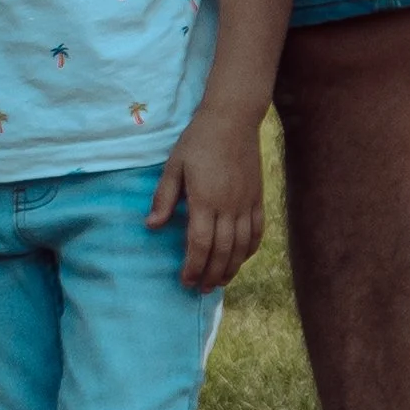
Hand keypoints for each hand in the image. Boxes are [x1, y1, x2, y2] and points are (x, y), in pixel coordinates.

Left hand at [149, 109, 265, 290]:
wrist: (233, 119)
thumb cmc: (198, 141)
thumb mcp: (174, 165)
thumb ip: (164, 197)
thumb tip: (152, 226)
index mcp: (205, 200)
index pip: (199, 244)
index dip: (193, 267)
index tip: (186, 281)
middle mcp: (228, 206)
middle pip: (222, 251)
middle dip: (211, 274)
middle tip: (202, 289)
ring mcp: (246, 203)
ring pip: (242, 246)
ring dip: (231, 268)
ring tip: (220, 281)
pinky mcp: (257, 197)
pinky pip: (257, 231)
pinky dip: (250, 249)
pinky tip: (241, 259)